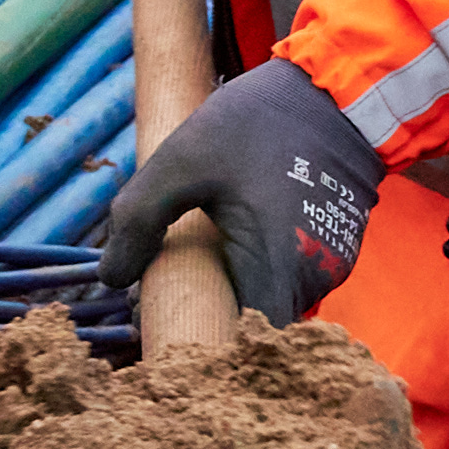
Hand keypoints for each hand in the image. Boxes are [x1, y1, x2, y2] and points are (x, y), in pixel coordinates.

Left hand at [102, 62, 386, 327]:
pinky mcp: (337, 251)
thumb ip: (138, 221)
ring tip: (204, 263)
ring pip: (278, 308)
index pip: (245, 350)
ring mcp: (332, 266)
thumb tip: (110, 279)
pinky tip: (240, 244)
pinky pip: (295, 283)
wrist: (334, 92)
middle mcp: (313, 278)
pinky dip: (266, 276)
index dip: (207, 356)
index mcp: (275, 264)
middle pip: (259, 334)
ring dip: (242, 296)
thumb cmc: (257, 125)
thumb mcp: (181, 161)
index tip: (170, 340)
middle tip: (171, 293)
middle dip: (216, 322)